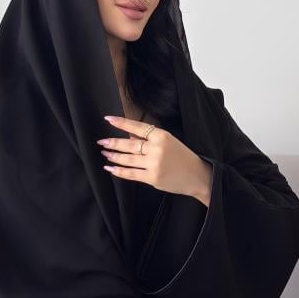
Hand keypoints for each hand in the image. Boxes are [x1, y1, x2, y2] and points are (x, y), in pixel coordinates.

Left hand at [97, 115, 212, 203]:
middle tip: (101, 142)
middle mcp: (157, 149)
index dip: (121, 123)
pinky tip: (110, 168)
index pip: (137, 127)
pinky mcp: (152, 178)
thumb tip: (128, 136)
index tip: (108, 119)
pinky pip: (131, 174)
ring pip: (127, 159)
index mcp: (161, 136)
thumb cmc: (182, 157)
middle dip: (113, 143)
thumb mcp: (169, 141)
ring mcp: (154, 164)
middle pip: (129, 144)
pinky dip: (118, 171)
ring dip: (113, 156)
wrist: (197, 175)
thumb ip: (149, 139)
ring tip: (105, 153)